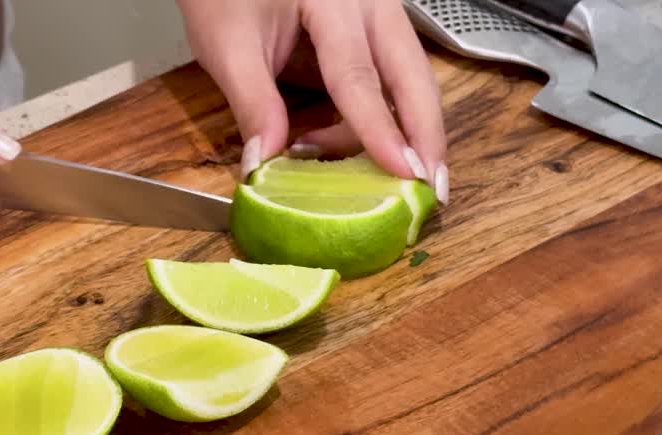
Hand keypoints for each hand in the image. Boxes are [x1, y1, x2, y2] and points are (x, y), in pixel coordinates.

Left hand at [176, 0, 448, 202]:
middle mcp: (370, 3)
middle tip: (432, 189)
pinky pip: (398, 75)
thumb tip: (265, 166)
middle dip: (425, 135)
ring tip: (408, 179)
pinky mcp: (378, 27)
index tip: (403, 172)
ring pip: (414, 77)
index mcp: (331, 0)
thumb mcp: (229, 46)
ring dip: (414, 129)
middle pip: (412, 75)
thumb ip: (253, 104)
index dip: (380, 129)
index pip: (358, 75)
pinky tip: (375, 150)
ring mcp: (380, 13)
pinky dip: (394, 116)